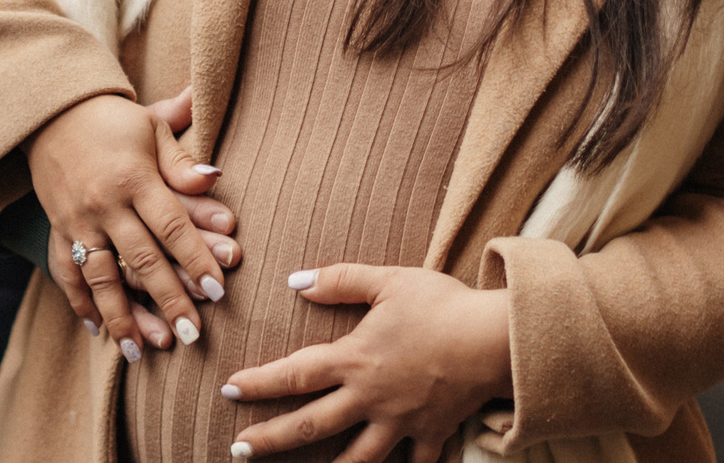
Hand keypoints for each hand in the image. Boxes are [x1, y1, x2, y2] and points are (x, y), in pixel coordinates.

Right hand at [30, 87, 230, 359]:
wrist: (51, 111)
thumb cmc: (113, 120)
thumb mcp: (151, 128)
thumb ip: (182, 162)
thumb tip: (216, 179)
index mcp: (134, 177)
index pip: (171, 225)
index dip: (196, 258)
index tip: (218, 291)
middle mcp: (105, 204)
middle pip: (141, 260)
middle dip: (168, 300)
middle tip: (192, 334)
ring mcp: (78, 221)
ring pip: (102, 278)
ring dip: (123, 317)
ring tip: (142, 352)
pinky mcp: (58, 230)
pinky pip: (67, 273)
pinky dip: (80, 303)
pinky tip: (97, 331)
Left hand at [221, 265, 512, 461]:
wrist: (495, 338)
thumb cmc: (441, 304)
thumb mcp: (388, 281)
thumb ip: (340, 280)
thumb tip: (295, 280)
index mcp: (356, 358)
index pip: (295, 374)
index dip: (258, 383)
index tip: (228, 389)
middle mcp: (371, 397)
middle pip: (310, 426)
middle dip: (270, 439)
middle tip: (237, 449)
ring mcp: (400, 423)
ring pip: (356, 459)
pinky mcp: (431, 435)